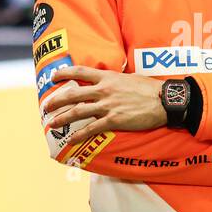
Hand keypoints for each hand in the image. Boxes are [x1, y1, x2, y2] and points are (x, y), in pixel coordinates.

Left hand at [40, 66, 165, 145]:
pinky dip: (78, 135)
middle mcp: (104, 90)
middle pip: (72, 94)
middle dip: (56, 101)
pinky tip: (70, 140)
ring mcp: (107, 105)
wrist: (164, 100)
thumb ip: (115, 80)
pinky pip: (91, 128)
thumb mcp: (129, 78)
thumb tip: (109, 82)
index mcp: (107, 77)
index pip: (80, 72)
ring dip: (61, 118)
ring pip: (77, 111)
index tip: (54, 77)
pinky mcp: (113, 120)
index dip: (64, 73)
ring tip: (51, 124)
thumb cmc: (150, 89)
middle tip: (46, 106)